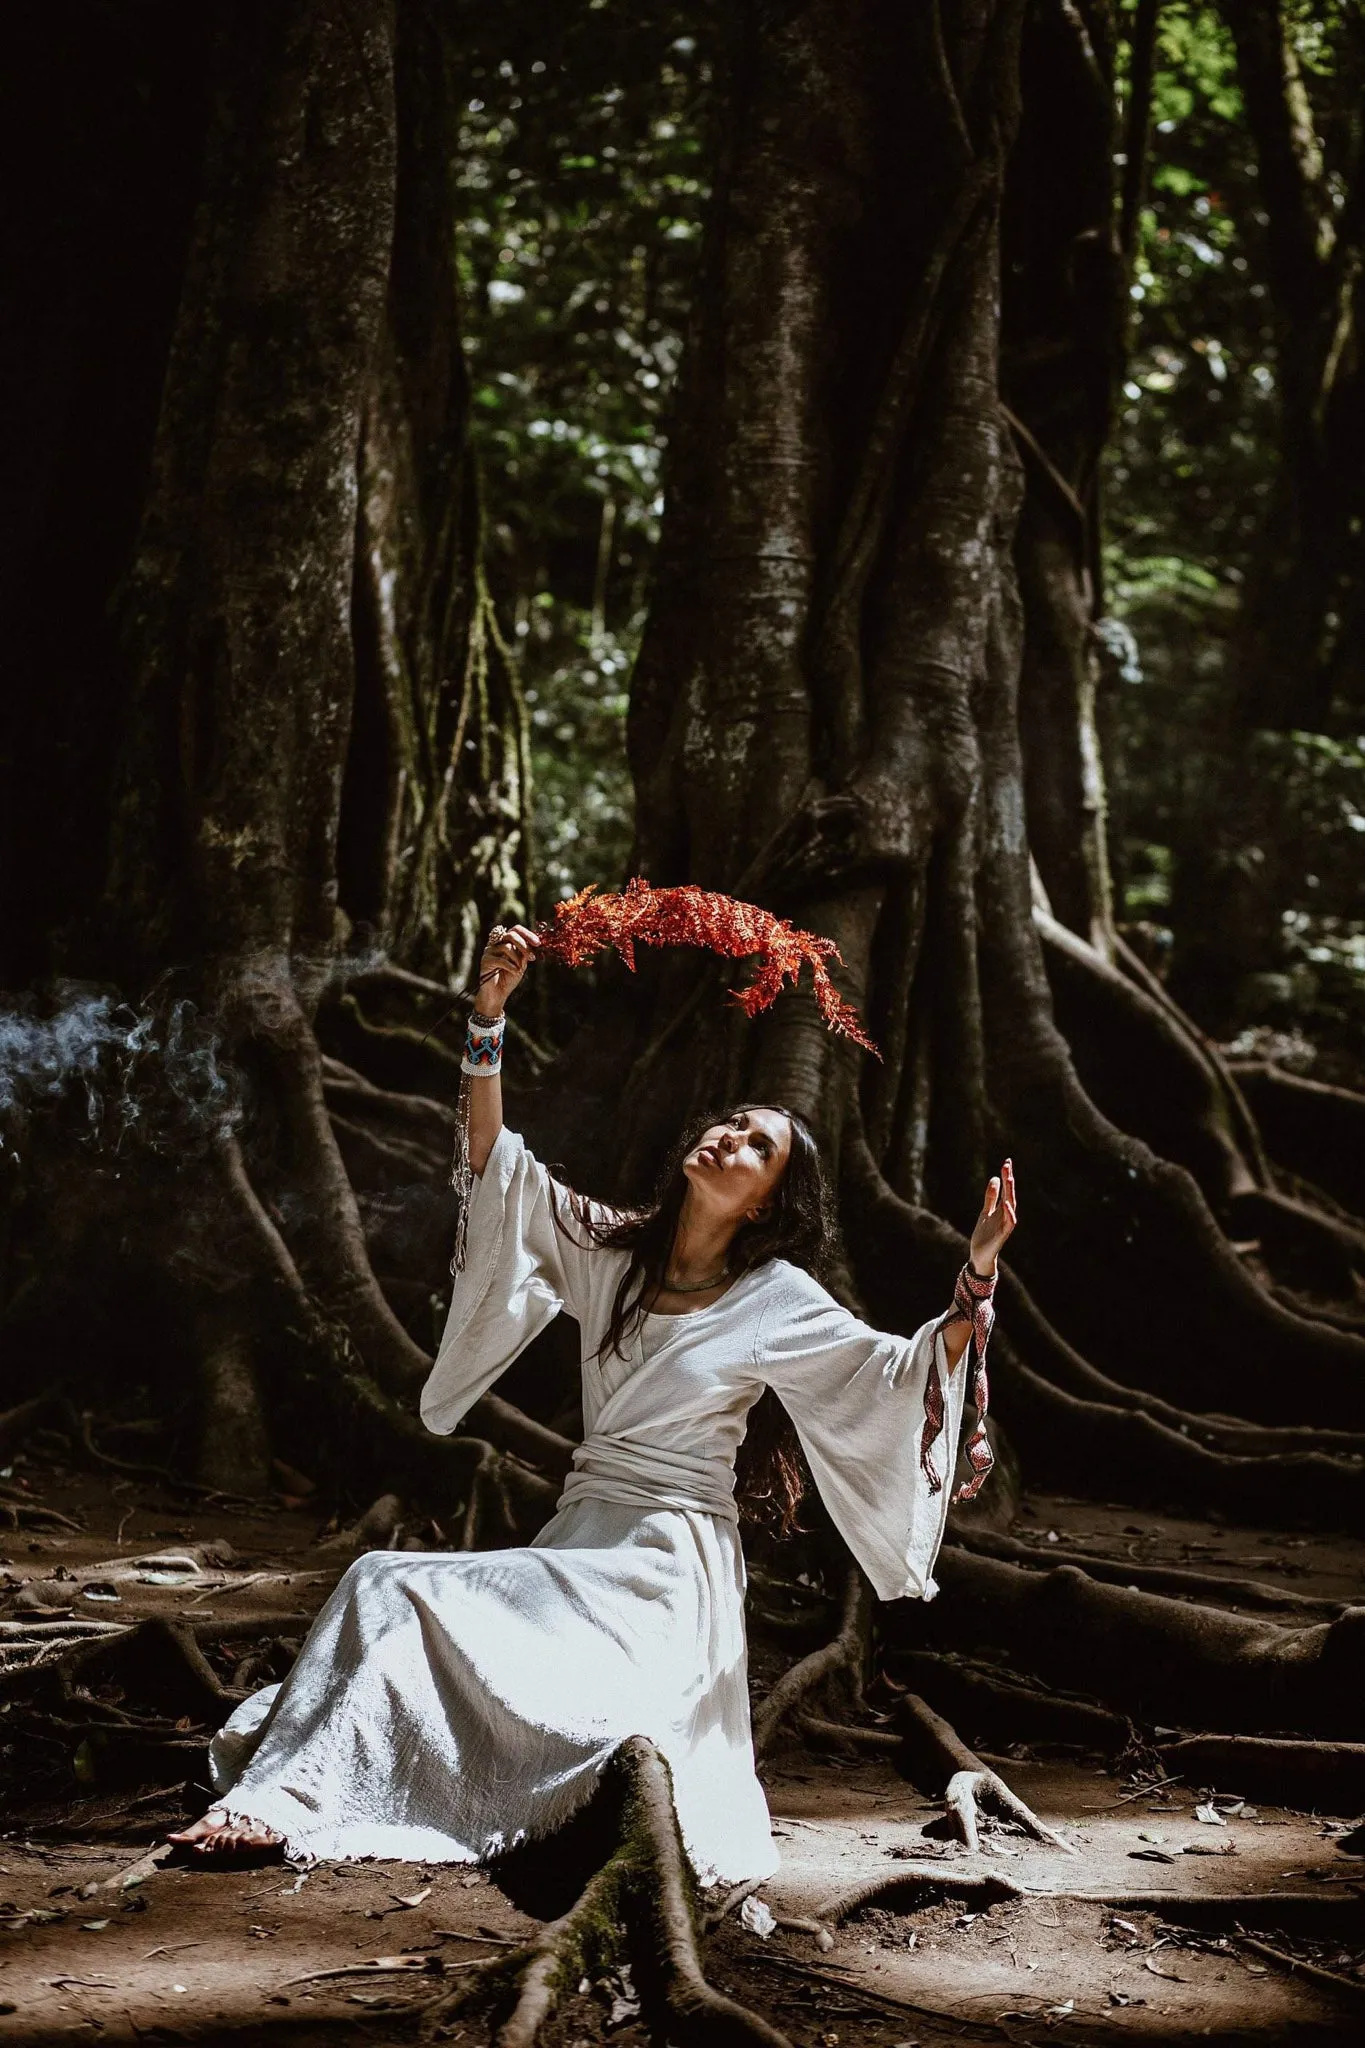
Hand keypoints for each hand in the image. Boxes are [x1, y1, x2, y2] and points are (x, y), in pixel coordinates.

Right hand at [475, 923, 539, 1015]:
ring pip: (507, 947)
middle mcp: (495, 944)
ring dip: (518, 959)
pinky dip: (511, 966)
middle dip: (524, 945)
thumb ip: (525, 953)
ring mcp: (489, 951)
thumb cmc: (509, 979)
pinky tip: (515, 972)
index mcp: (504, 942)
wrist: (498, 994)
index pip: (515, 930)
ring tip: (520, 969)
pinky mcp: (485, 960)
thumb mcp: (521, 964)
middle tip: (532, 956)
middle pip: (511, 934)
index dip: (528, 934)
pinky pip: (501, 959)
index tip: (538, 943)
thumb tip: (535, 944)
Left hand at [968, 1159, 1016, 1277]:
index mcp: (1001, 1209)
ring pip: (1011, 1207)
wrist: (979, 1256)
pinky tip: (1007, 1204)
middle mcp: (1006, 1215)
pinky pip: (1009, 1224)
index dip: (1006, 1176)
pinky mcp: (1002, 1236)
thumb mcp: (985, 1212)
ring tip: (1009, 1179)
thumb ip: (991, 1197)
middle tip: (1007, 1165)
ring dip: (1010, 1193)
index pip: (1006, 1190)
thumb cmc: (984, 1235)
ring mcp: (1005, 1225)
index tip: (1007, 1162)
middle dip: (1008, 1180)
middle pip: (1009, 1195)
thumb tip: (995, 1178)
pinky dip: (1009, 1215)